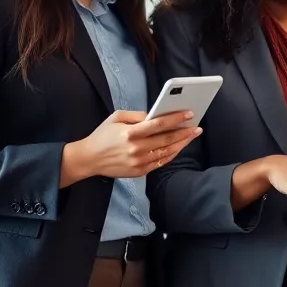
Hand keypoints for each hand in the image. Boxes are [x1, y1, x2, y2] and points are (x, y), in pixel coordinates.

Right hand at [68, 110, 200, 180]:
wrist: (89, 159)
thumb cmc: (103, 135)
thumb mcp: (116, 117)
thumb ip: (137, 115)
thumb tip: (157, 114)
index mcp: (131, 133)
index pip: (159, 124)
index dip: (176, 118)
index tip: (189, 114)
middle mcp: (137, 149)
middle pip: (167, 139)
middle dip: (185, 132)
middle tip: (197, 127)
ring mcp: (139, 162)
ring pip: (167, 152)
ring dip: (182, 143)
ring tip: (192, 136)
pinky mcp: (140, 172)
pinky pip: (161, 162)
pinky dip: (172, 154)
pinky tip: (179, 146)